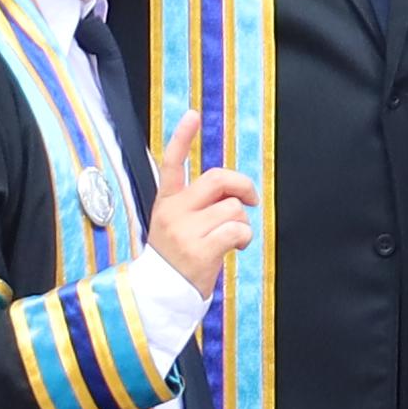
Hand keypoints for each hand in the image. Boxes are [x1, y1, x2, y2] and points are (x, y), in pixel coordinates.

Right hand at [143, 126, 253, 293]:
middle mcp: (172, 213)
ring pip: (234, 208)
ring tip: (230, 238)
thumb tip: (236, 191)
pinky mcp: (199, 250)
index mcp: (166, 202)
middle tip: (248, 199)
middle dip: (242, 185)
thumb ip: (198, 203)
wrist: (160, 294)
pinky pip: (238, 229)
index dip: (182, 138)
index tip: (192, 114)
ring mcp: (184, 231)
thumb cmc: (178, 255)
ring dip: (242, 222)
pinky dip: (244, 237)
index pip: (171, 164)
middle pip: (218, 179)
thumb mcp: (177, 224)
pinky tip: (234, 248)